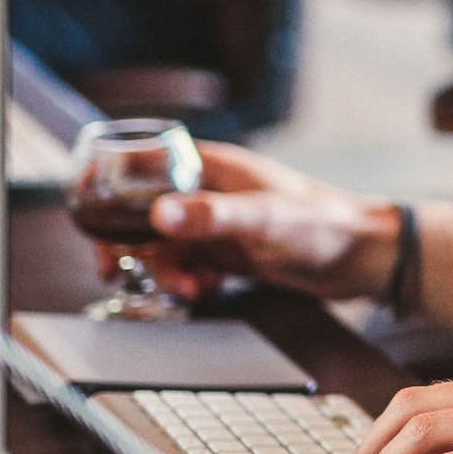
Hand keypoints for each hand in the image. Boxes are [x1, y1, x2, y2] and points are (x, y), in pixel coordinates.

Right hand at [126, 142, 395, 302]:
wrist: (362, 257)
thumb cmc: (322, 224)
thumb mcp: (262, 220)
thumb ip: (211, 217)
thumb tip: (158, 215)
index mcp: (209, 166)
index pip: (140, 164)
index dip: (108, 187)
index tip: (90, 217)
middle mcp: (207, 190)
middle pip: (141, 210)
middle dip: (128, 243)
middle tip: (118, 270)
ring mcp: (216, 221)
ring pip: (162, 244)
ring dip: (162, 269)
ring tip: (188, 287)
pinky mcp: (228, 250)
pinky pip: (187, 265)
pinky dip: (186, 281)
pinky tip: (205, 290)